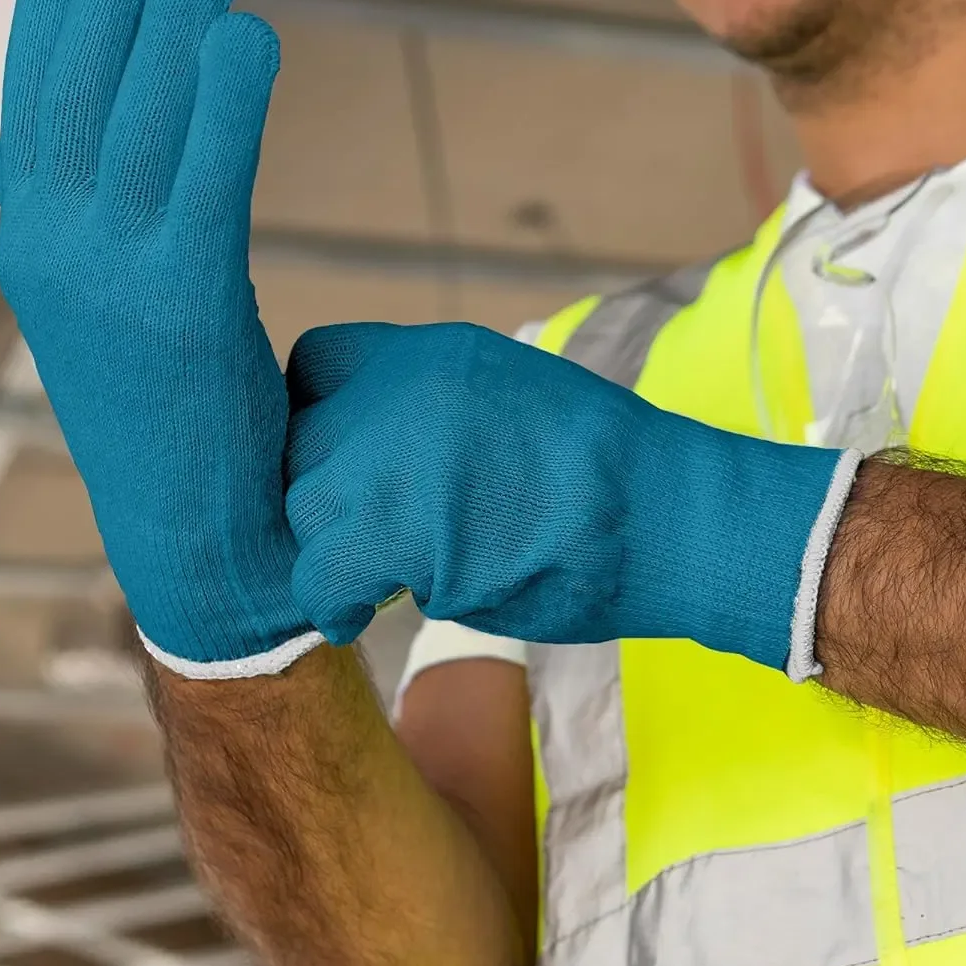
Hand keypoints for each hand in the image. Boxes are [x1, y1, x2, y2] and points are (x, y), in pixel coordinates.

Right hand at [0, 0, 317, 676]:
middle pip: (76, 102)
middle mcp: (56, 257)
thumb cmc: (172, 419)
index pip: (32, 113)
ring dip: (164, 31)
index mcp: (38, 254)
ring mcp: (112, 282)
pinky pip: (204, 181)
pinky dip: (221, 104)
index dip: (52, 24)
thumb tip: (25, 150)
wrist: (197, 541)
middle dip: (106, 6)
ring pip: (133, 128)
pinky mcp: (183, 308)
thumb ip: (78, 228)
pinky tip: (247, 36)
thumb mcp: (107, 313)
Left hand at [283, 322, 847, 672]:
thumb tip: (376, 452)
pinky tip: (359, 612)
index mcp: (432, 353)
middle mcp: (403, 392)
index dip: (318, 420)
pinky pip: (320, 576)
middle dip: (322, 494)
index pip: (314, 365)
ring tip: (370, 575)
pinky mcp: (403, 534)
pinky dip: (334, 602)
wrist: (666, 516)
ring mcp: (398, 457)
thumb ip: (434, 411)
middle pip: (300, 443)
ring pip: (303, 509)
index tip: (342, 464)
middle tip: (360, 533)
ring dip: (330, 548)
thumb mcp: (512, 397)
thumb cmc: (605, 474)